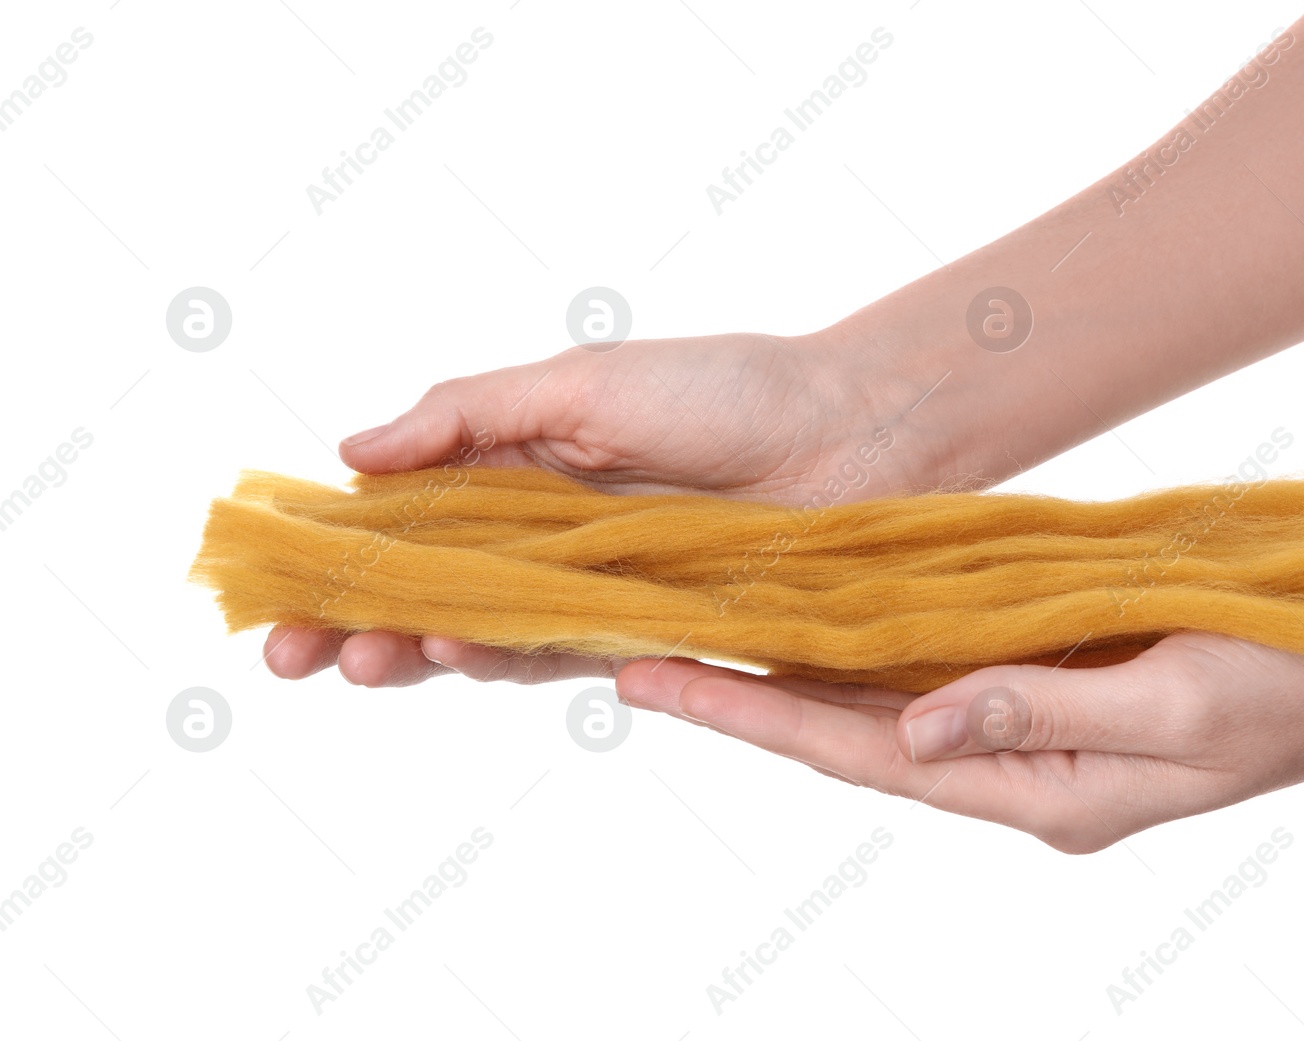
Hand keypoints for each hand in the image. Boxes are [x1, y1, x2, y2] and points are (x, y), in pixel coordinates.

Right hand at [264, 329, 937, 685]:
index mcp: (513, 469)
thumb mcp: (582, 382)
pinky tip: (458, 656)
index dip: (335, 558)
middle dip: (353, 628)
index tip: (270, 589)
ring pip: (482, 639)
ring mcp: (589, 593)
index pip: (401, 524)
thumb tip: (351, 450)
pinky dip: (505, 662)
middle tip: (293, 656)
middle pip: (427, 597)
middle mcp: (542, 539)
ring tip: (368, 657)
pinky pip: (561, 660)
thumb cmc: (722, 390)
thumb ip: (468, 416)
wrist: (848, 433)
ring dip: (417, 654)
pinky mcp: (643, 636)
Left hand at [616, 632, 1303, 852]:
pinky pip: (936, 670)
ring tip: (696, 633)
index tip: (657, 679)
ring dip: (793, 672)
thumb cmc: (1291, 687)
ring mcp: (1028, 731)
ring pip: (884, 703)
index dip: (755, 716)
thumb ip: (1042, 711)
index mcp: (1038, 790)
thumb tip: (916, 722)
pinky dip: (866, 648)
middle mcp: (1014, 769)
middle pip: (851, 735)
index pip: (862, 754)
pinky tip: (814, 615)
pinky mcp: (1049, 689)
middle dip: (745, 698)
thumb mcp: (1177, 709)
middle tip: (635, 657)